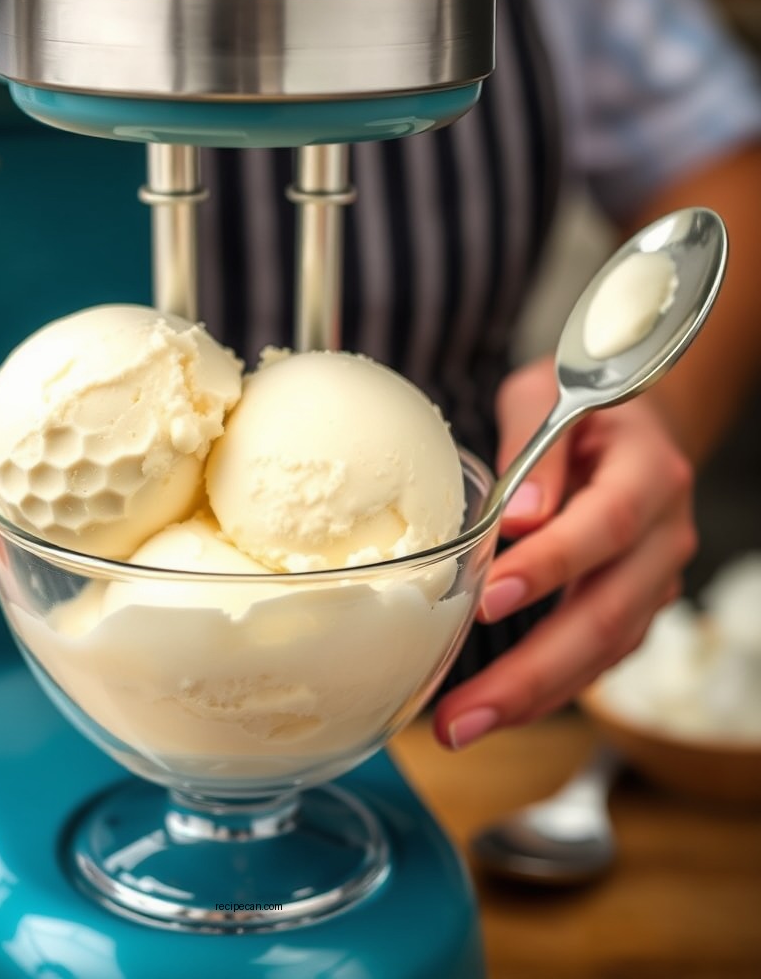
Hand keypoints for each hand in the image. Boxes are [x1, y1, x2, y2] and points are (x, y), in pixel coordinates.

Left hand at [433, 356, 695, 748]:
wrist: (635, 428)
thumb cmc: (580, 411)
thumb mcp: (548, 397)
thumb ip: (534, 448)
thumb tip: (516, 517)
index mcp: (647, 472)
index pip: (604, 526)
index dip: (551, 566)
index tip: (490, 599)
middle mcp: (662, 535)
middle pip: (606, 614)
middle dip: (531, 673)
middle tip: (463, 713)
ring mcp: (654, 578)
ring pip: (603, 652)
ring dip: (532, 697)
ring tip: (463, 726)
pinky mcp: (636, 606)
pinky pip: (598, 658)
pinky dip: (548, 689)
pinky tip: (497, 709)